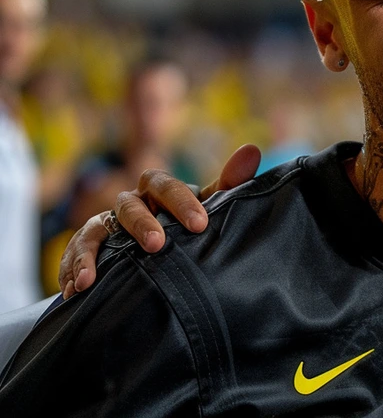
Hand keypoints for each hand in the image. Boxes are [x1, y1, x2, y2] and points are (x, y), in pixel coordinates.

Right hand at [57, 144, 261, 298]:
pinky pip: (73, 255)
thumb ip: (229, 183)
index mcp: (158, 190)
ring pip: (93, 231)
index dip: (180, 201)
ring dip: (90, 253)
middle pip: (129, 205)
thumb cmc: (189, 221)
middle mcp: (129, 204)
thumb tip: (253, 150)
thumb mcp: (209, 206)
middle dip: (141, 225)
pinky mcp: (87, 249)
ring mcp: (105, 225)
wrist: (164, 246)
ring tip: (90, 279)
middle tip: (157, 245)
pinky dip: (71, 270)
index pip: (164, 185)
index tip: (200, 224)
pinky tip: (74, 290)